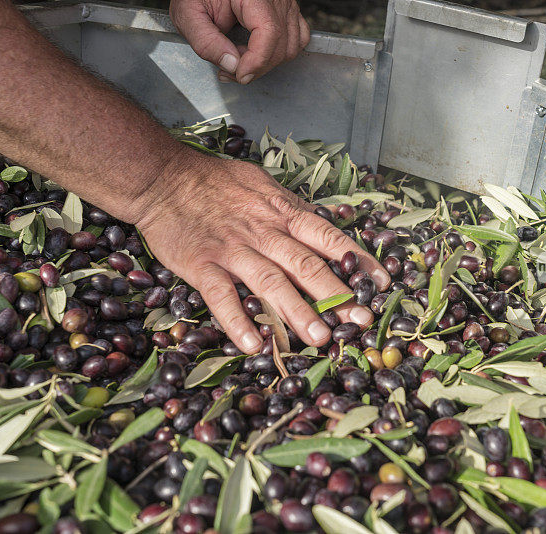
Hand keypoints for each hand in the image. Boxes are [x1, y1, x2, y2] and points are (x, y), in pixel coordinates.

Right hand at [137, 154, 389, 353]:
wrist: (164, 176)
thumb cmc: (216, 182)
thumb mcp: (263, 185)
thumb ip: (291, 209)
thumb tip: (323, 227)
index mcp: (283, 213)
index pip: (330, 237)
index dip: (358, 261)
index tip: (382, 283)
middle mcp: (264, 232)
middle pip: (307, 266)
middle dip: (338, 296)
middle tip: (362, 322)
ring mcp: (233, 249)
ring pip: (271, 283)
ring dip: (298, 313)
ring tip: (320, 339)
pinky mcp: (202, 264)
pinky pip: (222, 296)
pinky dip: (237, 321)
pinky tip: (253, 345)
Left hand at [170, 0, 309, 83]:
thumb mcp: (189, 15)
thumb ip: (206, 41)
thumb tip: (232, 66)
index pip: (269, 32)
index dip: (257, 61)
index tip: (240, 75)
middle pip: (280, 44)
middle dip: (256, 67)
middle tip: (229, 70)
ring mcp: (285, 4)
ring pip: (290, 47)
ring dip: (266, 63)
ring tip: (239, 59)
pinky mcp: (287, 12)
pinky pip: (296, 39)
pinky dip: (279, 54)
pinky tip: (256, 55)